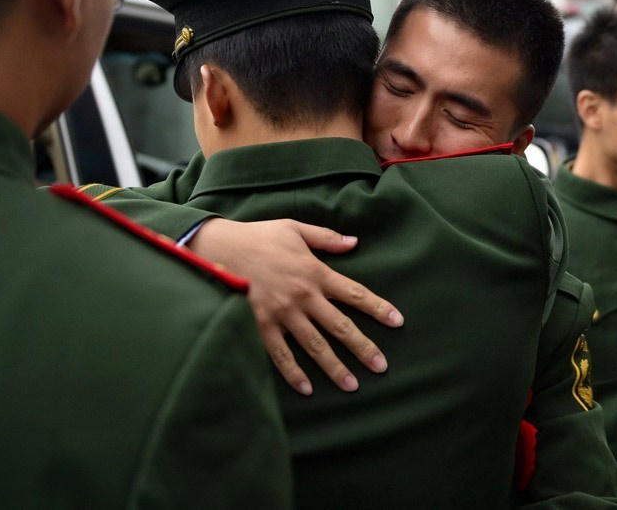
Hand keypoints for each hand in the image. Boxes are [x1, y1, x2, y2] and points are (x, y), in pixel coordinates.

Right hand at [190, 218, 403, 394]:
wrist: (218, 247)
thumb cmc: (259, 236)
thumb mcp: (295, 228)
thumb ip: (326, 238)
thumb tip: (354, 242)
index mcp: (315, 272)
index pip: (354, 293)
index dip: (378, 307)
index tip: (397, 321)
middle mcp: (304, 296)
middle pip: (341, 326)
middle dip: (363, 347)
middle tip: (381, 366)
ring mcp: (282, 314)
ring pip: (315, 346)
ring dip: (335, 367)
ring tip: (352, 385)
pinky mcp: (261, 325)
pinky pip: (280, 354)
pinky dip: (294, 373)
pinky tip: (307, 388)